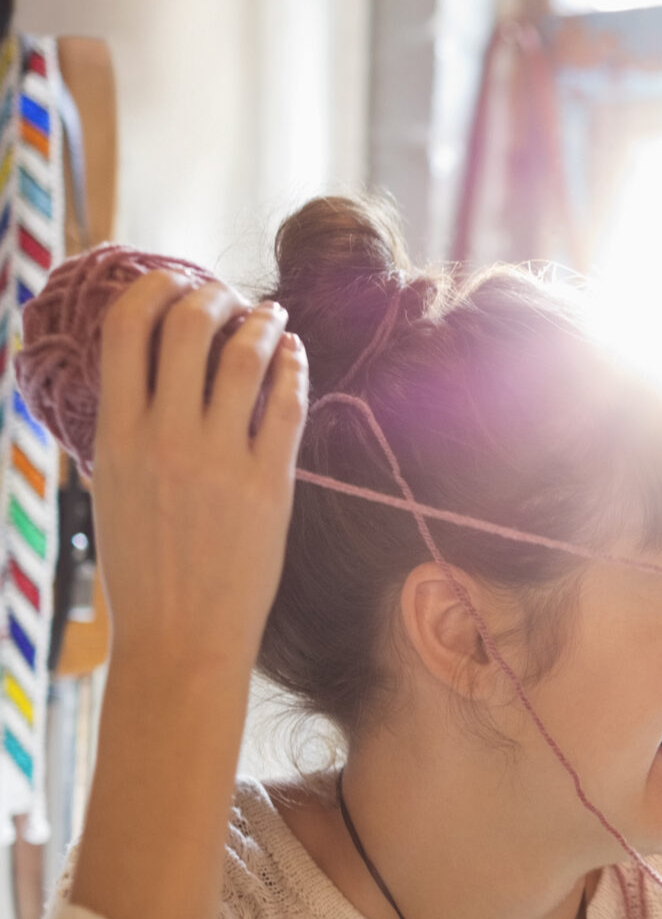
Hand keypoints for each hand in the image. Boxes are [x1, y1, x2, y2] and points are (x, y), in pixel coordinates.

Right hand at [91, 272, 308, 680]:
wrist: (181, 637)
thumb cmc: (143, 567)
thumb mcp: (109, 490)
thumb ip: (121, 431)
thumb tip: (137, 376)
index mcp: (115, 436)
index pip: (124, 329)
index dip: (151, 288)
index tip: (172, 281)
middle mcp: (164, 438)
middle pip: (187, 327)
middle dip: (210, 296)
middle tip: (226, 296)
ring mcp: (220, 459)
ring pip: (243, 356)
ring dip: (260, 323)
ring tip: (271, 316)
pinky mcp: (270, 482)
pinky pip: (287, 404)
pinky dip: (293, 367)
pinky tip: (294, 355)